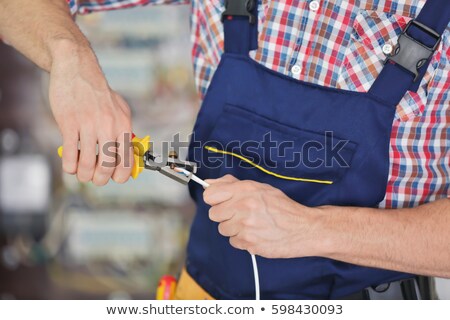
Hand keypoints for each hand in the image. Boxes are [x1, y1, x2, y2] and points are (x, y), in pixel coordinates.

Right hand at [49, 40, 132, 185]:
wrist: (77, 69)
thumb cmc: (99, 93)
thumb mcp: (121, 109)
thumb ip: (125, 131)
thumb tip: (128, 155)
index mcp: (123, 125)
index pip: (127, 159)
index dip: (121, 175)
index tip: (115, 178)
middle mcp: (108, 126)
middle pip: (107, 165)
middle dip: (100, 179)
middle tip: (95, 179)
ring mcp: (88, 124)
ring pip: (87, 163)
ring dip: (83, 175)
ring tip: (81, 174)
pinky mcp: (69, 122)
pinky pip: (70, 153)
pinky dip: (69, 165)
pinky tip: (70, 166)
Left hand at [203, 175, 323, 258]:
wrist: (303, 228)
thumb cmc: (282, 207)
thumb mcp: (259, 188)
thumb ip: (231, 184)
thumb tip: (209, 184)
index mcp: (245, 190)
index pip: (210, 195)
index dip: (215, 199)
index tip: (221, 201)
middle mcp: (243, 207)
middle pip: (214, 214)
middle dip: (225, 215)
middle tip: (240, 214)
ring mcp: (245, 226)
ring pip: (223, 229)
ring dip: (234, 228)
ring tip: (251, 224)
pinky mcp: (249, 243)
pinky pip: (234, 242)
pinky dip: (242, 239)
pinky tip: (255, 234)